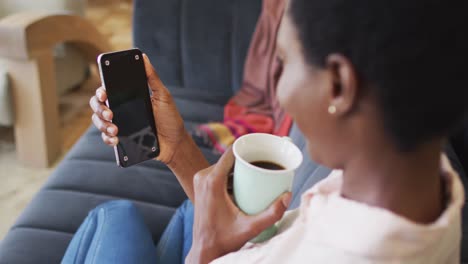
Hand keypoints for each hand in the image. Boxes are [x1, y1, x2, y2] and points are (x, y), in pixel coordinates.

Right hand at [90, 54, 185, 163]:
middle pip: (98, 105)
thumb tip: (143, 57)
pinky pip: (106, 137)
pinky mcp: (121, 138)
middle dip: (99, 109)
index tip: (104, 94)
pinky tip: (115, 140)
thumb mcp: (163, 96)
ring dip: (102, 125)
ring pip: (98, 121)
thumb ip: (152, 77)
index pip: (108, 90)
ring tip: (115, 130)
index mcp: (128, 96)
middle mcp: (121, 108)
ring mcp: (119, 123)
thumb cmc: (170, 118)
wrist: (175, 143)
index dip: (101, 91)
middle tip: (111, 114)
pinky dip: (107, 139)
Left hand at [187, 148, 291, 263]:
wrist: (205, 249)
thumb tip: (288, 196)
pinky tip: (245, 183)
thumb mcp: (250, 228)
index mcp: (212, 181)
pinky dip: (232, 175)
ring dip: (240, 167)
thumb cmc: (224, 239)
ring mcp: (200, 181)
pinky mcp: (201, 186)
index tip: (263, 149)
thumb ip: (271, 214)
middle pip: (229, 159)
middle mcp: (203, 177)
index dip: (247, 148)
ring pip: (224, 166)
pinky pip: (219, 173)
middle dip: (247, 159)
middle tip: (266, 164)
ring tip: (258, 173)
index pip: (231, 152)